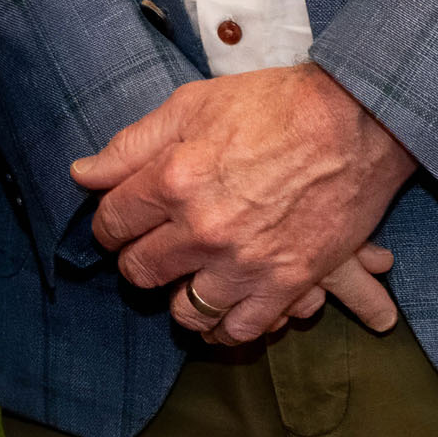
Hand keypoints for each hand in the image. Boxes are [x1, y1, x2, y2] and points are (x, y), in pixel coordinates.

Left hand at [71, 64, 414, 343]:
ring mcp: (244, 263)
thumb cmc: (271, 105)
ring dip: (178, 295)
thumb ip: (132, 144)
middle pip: (140, 269)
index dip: (109, 222)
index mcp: (174, 179)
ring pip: (184, 310)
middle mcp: (203, 229)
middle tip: (153, 245)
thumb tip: (83, 175)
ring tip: (186, 277)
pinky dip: (222, 328)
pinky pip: (238, 331)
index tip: (120, 221)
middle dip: (138, 257)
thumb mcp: (191, 105)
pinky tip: (219, 308)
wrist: (355, 122)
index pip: (112, 222)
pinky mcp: (285, 285)